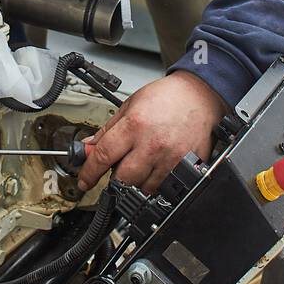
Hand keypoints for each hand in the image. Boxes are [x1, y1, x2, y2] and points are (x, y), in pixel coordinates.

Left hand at [77, 70, 226, 193]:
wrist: (199, 96)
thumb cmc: (166, 97)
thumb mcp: (129, 105)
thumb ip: (107, 129)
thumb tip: (89, 148)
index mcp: (134, 125)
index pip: (103, 156)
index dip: (89, 173)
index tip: (84, 181)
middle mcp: (152, 144)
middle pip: (122, 179)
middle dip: (115, 178)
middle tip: (118, 168)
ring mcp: (170, 158)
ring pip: (144, 187)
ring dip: (137, 181)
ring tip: (142, 161)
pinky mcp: (185, 166)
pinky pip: (164, 187)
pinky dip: (156, 182)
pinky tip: (157, 166)